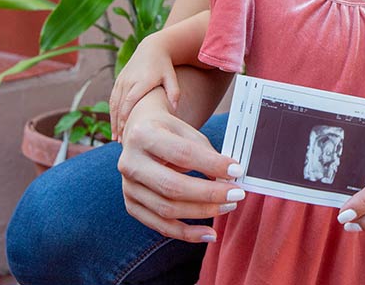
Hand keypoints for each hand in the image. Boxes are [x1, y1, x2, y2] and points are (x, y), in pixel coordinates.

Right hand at [110, 36, 180, 141]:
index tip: (128, 134)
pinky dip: (112, 114)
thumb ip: (174, 92)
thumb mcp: (171, 77)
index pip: (130, 102)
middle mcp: (129, 81)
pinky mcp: (118, 81)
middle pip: (120, 107)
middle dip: (120, 125)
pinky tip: (115, 127)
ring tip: (117, 139)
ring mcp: (122, 81)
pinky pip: (113, 100)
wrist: (152, 48)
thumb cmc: (164, 66)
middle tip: (122, 143)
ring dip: (114, 122)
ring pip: (114, 105)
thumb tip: (175, 109)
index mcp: (141, 81)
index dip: (126, 118)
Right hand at [118, 88, 243, 242]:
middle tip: (236, 194)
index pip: (182, 154)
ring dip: (202, 212)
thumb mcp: (186, 130)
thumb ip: (205, 153)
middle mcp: (130, 163)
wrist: (138, 132)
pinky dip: (186, 233)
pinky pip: (160, 225)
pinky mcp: (132, 205)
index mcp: (144, 135)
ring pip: (167, 209)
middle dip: (209, 194)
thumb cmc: (167, 130)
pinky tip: (208, 233)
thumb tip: (227, 178)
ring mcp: (128, 187)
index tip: (236, 170)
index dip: (211, 164)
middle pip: (172, 186)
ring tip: (228, 207)